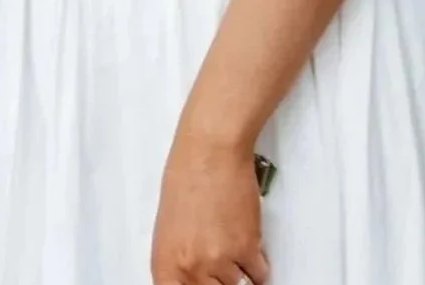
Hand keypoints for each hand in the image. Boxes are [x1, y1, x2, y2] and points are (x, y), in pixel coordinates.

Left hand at [149, 133, 270, 284]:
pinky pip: (259, 275)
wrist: (210, 151)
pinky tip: (249, 248)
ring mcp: (221, 261)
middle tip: (222, 269)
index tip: (204, 282)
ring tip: (233, 252)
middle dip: (219, 283)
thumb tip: (192, 276)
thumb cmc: (186, 175)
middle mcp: (192, 267)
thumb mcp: (168, 225)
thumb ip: (179, 259)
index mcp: (165, 261)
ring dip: (239, 273)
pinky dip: (257, 265)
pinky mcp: (248, 249)